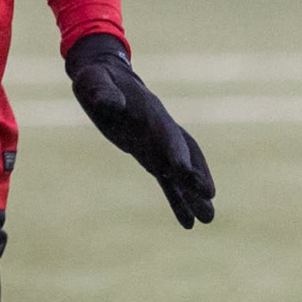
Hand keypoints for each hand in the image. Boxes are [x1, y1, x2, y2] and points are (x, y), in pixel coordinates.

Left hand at [65, 34, 215, 228]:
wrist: (106, 78)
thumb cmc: (96, 78)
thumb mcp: (92, 80)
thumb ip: (101, 90)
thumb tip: (110, 104)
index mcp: (149, 113)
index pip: (166, 135)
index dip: (176, 152)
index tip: (185, 172)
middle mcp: (160, 130)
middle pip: (185, 154)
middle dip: (197, 175)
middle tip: (209, 197)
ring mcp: (159, 144)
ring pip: (182, 172)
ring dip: (194, 194)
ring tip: (209, 219)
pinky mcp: (151, 156)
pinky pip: (168, 181)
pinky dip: (178, 201)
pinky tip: (188, 224)